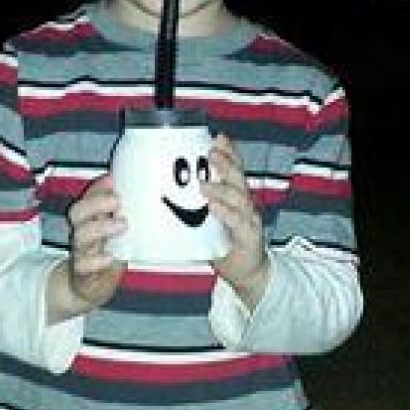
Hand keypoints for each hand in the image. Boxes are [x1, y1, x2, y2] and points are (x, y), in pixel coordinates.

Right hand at [55, 175, 126, 318]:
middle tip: (117, 201)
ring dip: (101, 228)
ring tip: (122, 224)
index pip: (87, 199)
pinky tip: (109, 257)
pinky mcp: (83, 274)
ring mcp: (81, 254)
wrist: (84, 289)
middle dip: (96, 203)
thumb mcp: (110, 235)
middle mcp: (82, 235)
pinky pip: (83, 266)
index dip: (96, 189)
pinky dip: (96, 261)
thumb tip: (132, 194)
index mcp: (89, 222)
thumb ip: (117, 217)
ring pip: (81, 237)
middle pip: (78, 213)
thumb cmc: (102, 257)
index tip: (111, 180)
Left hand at [202, 134, 269, 306]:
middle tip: (211, 152)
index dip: (228, 152)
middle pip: (238, 178)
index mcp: (236, 196)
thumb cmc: (224, 243)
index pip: (234, 169)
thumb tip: (159, 193)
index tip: (217, 137)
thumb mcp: (207, 220)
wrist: (247, 272)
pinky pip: (238, 222)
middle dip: (226, 163)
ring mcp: (249, 219)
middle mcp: (245, 203)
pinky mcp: (249, 237)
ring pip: (239, 198)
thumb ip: (193, 206)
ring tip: (203, 184)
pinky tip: (214, 207)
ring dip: (222, 188)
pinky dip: (226, 213)